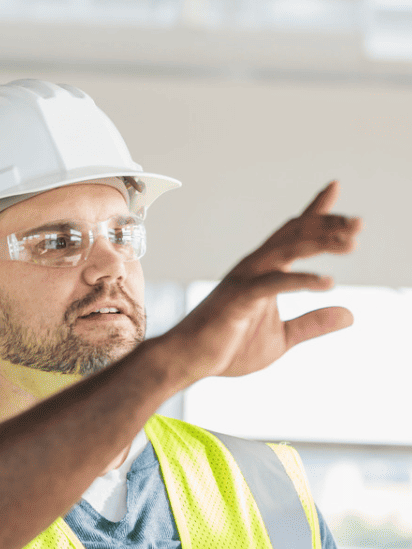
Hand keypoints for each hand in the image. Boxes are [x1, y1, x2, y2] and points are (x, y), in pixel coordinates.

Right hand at [168, 180, 361, 380]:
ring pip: (287, 249)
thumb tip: (350, 314)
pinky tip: (328, 283)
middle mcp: (255, 267)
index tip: (334, 188)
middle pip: (295, 234)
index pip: (293, 234)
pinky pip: (273, 283)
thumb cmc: (227, 347)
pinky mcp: (239, 298)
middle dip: (328, 225)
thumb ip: (314, 324)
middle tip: (359, 224)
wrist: (189, 360)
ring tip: (351, 243)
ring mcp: (245, 280)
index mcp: (264, 271)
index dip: (316, 211)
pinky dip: (301, 280)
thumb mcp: (283, 338)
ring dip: (320, 242)